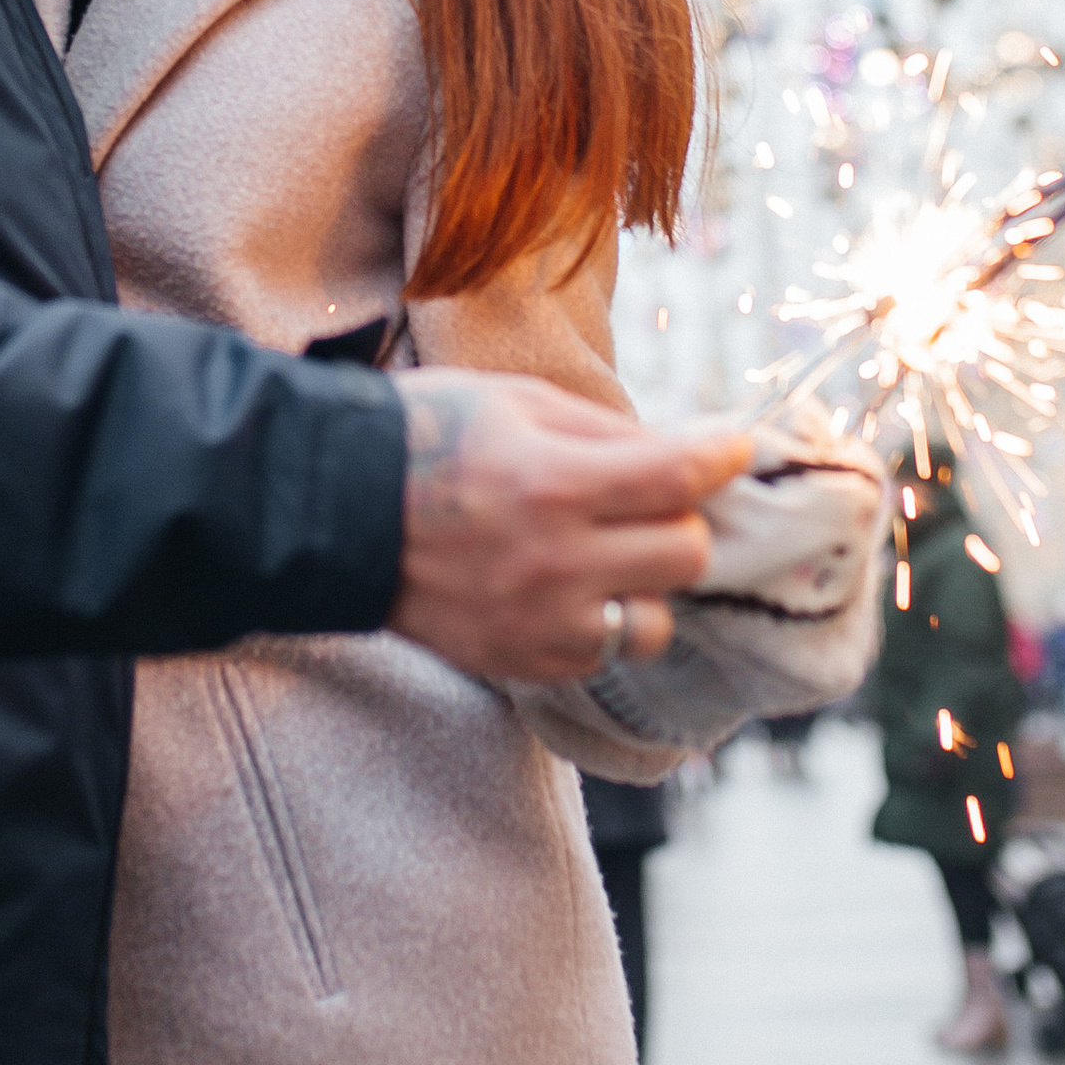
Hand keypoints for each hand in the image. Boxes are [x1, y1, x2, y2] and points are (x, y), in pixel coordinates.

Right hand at [385, 371, 754, 685]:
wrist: (331, 510)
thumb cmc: (425, 436)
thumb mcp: (516, 401)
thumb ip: (605, 430)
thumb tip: (686, 449)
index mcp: (553, 481)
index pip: (679, 480)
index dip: (723, 457)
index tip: (733, 445)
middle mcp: (555, 562)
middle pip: (686, 554)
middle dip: (679, 518)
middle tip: (647, 498)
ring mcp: (539, 623)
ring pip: (657, 621)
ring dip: (648, 583)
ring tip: (609, 554)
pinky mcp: (522, 663)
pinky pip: (604, 654)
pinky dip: (602, 620)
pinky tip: (566, 586)